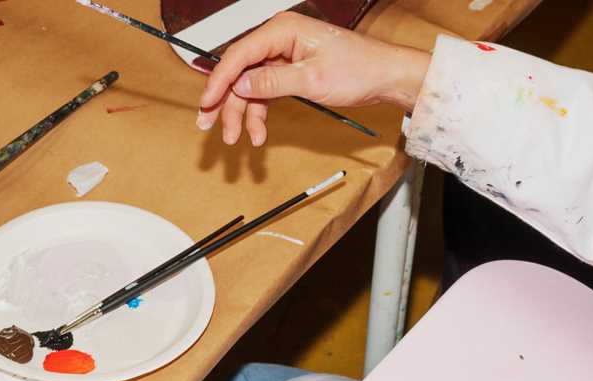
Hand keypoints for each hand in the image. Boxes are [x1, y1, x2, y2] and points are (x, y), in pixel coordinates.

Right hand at [197, 13, 431, 145]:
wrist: (385, 76)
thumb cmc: (358, 69)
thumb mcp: (312, 79)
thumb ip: (273, 81)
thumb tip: (240, 85)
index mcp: (282, 30)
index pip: (239, 54)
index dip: (219, 81)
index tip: (207, 103)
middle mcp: (279, 39)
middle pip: (240, 71)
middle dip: (226, 101)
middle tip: (210, 126)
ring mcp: (284, 56)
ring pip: (252, 86)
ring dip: (243, 113)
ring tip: (239, 139)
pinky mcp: (291, 72)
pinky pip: (266, 92)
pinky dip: (260, 112)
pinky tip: (257, 132)